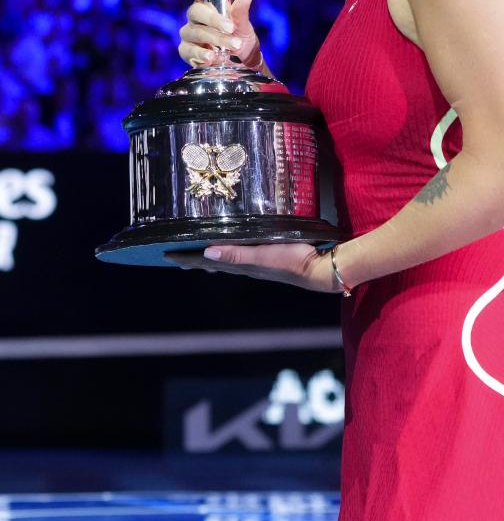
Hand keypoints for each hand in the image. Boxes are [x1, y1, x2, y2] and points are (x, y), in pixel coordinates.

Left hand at [164, 242, 339, 292]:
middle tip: (175, 256)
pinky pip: (239, 256)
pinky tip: (232, 251)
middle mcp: (245, 265)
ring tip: (197, 255)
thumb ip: (237, 253)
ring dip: (209, 258)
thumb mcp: (263, 255)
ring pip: (225, 260)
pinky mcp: (267, 259)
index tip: (166, 255)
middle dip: (193, 259)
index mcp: (241, 264)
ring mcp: (256, 264)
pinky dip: (227, 254)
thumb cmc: (292, 260)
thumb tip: (206, 254)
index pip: (207, 261)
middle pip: (212, 262)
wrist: (319, 269)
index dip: (187, 258)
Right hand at [178, 0, 261, 68]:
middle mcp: (195, 17)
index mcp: (207, 3)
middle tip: (230, 27)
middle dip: (213, 19)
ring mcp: (189, 34)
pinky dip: (200, 54)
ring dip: (214, 38)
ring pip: (194, 32)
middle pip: (194, 11)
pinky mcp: (187, 51)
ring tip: (232, 46)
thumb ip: (241, 12)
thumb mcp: (245, 27)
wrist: (244, 64)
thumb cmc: (242, 40)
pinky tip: (212, 57)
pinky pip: (187, 50)